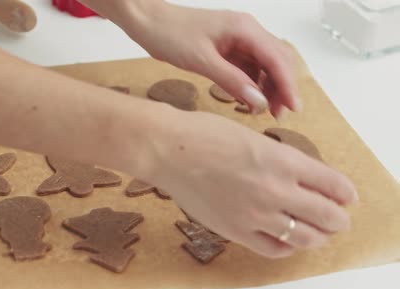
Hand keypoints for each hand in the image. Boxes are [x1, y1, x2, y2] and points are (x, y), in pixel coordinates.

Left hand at [125, 3, 300, 118]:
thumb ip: (231, 80)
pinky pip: (247, 67)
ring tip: (263, 111)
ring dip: (267, 87)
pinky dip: (251, 84)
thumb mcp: (200, 60)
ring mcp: (237, 39)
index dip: (288, 85)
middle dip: (282, 87)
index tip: (293, 108)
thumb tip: (259, 101)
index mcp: (244, 29)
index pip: (277, 59)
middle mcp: (246, 32)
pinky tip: (247, 99)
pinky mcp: (227, 48)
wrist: (147, 21)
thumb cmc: (170, 34)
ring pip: (264, 65)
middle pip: (277, 61)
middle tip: (279, 115)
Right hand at [145, 111, 357, 257]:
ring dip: (318, 236)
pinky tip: (286, 240)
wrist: (169, 149)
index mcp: (284, 160)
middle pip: (327, 216)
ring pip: (306, 237)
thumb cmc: (205, 134)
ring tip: (318, 233)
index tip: (346, 197)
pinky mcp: (236, 230)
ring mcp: (256, 214)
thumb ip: (281, 161)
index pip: (334, 185)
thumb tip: (301, 179)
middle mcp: (276, 190)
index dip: (345, 193)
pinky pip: (274, 249)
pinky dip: (287, 247)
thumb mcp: (254, 137)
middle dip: (338, 219)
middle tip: (337, 219)